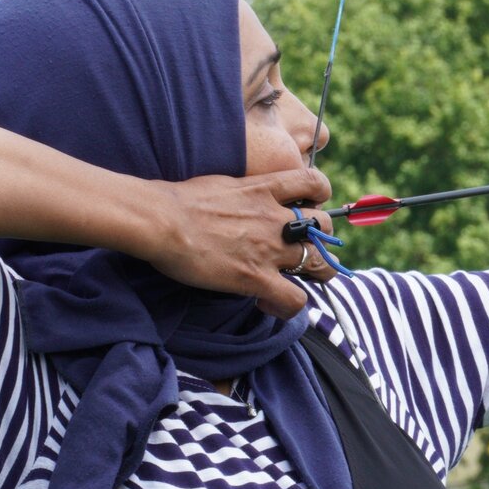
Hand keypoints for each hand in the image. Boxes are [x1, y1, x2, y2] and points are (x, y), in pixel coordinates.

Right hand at [142, 168, 336, 317]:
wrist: (163, 219)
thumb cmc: (179, 200)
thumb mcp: (221, 184)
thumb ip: (242, 193)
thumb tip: (238, 202)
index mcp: (265, 189)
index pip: (313, 182)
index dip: (319, 195)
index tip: (308, 205)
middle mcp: (276, 218)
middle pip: (325, 227)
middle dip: (321, 239)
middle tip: (303, 250)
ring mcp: (270, 249)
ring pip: (320, 264)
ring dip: (316, 273)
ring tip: (298, 280)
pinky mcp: (257, 278)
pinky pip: (295, 299)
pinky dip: (288, 305)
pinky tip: (268, 303)